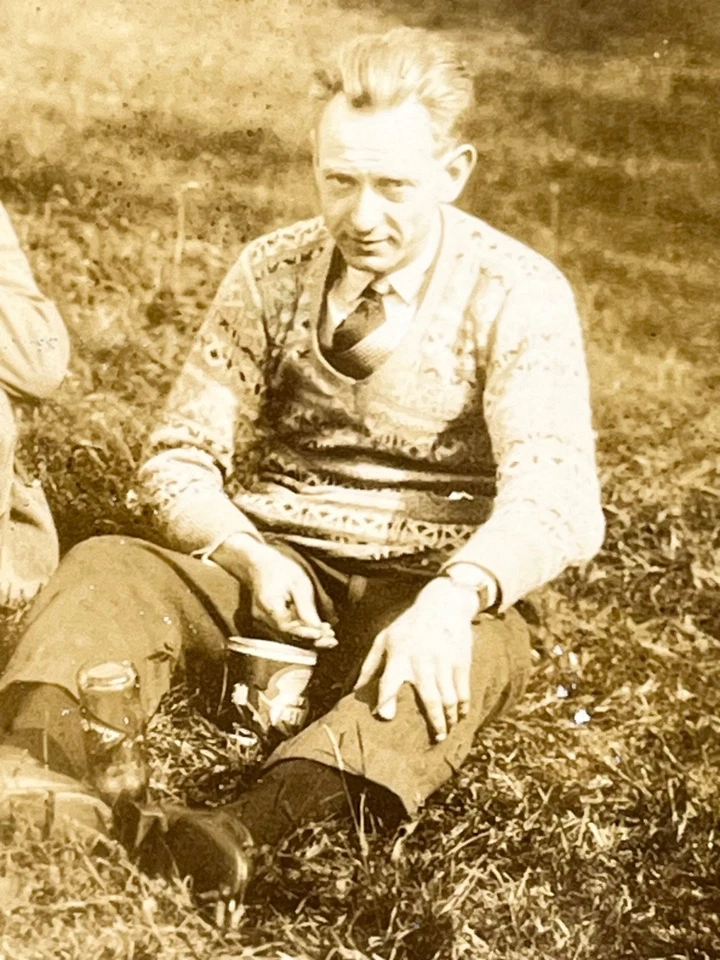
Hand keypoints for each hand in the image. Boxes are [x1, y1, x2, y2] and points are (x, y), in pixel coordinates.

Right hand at [211, 534, 336, 647]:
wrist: (260, 561)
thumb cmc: (279, 568)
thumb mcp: (298, 583)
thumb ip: (306, 608)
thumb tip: (317, 628)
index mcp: (268, 605)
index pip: (287, 628)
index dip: (306, 633)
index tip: (323, 634)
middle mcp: (262, 616)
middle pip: (288, 636)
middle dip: (311, 639)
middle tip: (332, 640)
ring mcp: (262, 619)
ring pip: (288, 634)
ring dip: (308, 636)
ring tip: (329, 635)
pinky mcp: (267, 619)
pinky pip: (286, 629)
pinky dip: (301, 630)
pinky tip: (316, 629)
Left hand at [354, 578, 479, 741]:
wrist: (443, 604)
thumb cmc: (408, 626)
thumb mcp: (384, 638)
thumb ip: (370, 665)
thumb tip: (355, 691)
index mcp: (399, 655)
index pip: (390, 680)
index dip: (386, 699)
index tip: (386, 717)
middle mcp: (421, 660)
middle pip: (429, 698)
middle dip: (434, 722)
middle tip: (436, 739)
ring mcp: (443, 661)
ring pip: (449, 698)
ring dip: (449, 718)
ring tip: (446, 732)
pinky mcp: (460, 660)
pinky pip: (463, 689)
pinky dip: (463, 706)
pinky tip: (461, 716)